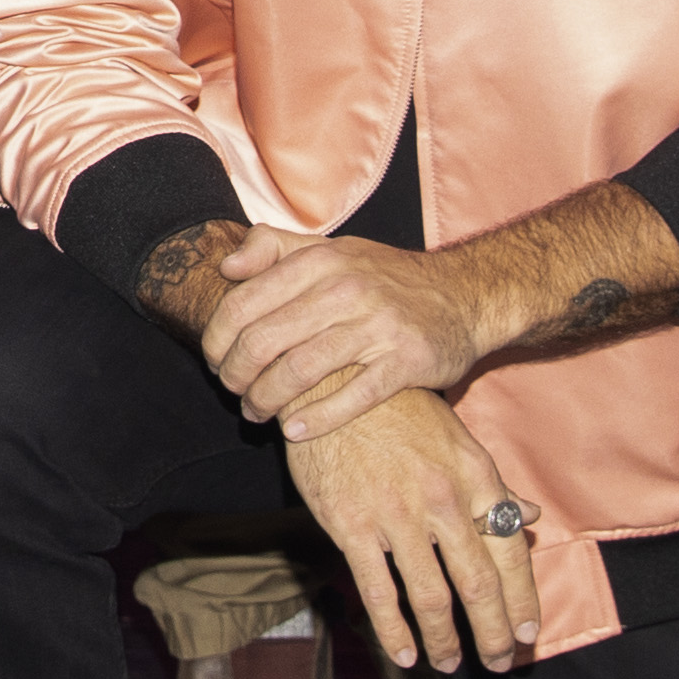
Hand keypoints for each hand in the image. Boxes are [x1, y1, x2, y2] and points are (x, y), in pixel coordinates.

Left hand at [199, 222, 492, 429]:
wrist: (464, 296)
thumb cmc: (384, 278)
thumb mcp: (330, 248)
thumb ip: (273, 247)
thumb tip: (225, 267)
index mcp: (319, 261)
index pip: (243, 304)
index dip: (216, 339)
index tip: (214, 360)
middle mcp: (346, 289)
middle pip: (263, 342)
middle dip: (236, 376)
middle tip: (233, 392)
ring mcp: (377, 326)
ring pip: (299, 372)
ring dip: (266, 401)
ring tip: (256, 413)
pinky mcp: (406, 362)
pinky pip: (351, 398)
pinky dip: (315, 420)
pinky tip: (293, 431)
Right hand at [288, 384, 547, 675]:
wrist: (333, 381)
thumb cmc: (398, 408)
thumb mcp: (456, 438)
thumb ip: (491, 484)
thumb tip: (527, 516)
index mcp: (475, 477)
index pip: (510, 553)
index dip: (523, 600)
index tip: (528, 633)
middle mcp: (443, 501)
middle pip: (478, 584)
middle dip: (494, 633)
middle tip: (500, 663)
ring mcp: (397, 516)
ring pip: (431, 596)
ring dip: (445, 640)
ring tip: (449, 664)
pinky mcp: (352, 525)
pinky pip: (378, 590)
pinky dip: (394, 630)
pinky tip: (405, 654)